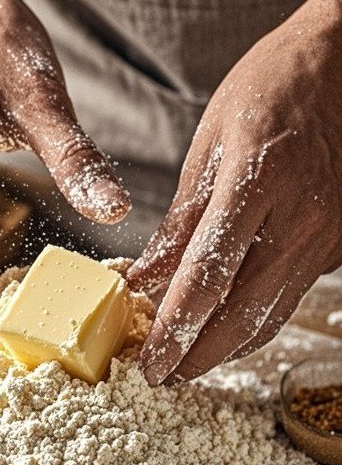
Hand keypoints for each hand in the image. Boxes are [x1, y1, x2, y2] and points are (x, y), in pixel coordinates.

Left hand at [128, 0, 341, 383]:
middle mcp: (301, 218)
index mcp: (260, 181)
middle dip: (197, 358)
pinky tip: (228, 326)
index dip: (172, 329)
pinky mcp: (338, 244)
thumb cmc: (273, 86)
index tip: (147, 360)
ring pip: (272, 315)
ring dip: (227, 349)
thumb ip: (180, 219)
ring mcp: (328, 236)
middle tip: (162, 378)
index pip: (206, 277)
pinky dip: (256, 319)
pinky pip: (291, 295)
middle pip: (242, 314)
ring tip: (189, 364)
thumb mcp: (213, 142)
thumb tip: (143, 278)